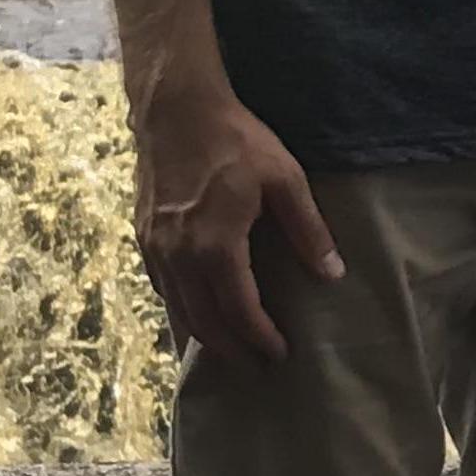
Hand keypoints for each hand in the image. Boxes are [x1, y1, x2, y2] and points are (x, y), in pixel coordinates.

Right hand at [134, 87, 340, 361]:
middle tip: (257, 366)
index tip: (279, 354)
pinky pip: (161, 287)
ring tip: (230, 350)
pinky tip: (198, 314)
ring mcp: (155, 247)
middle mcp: (178, 255)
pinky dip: (181, 309)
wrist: (175, 110)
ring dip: (203, 335)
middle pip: (203, 320)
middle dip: (231, 349)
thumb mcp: (284, 179)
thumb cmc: (235, 140)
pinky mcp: (144, 236)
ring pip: (177, 308)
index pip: (238, 309)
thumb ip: (308, 229)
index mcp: (215, 245)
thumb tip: (332, 273)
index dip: (259, 337)